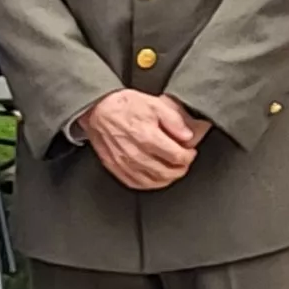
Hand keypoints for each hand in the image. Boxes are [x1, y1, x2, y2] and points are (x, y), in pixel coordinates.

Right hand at [81, 89, 200, 190]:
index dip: (188, 156)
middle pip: (166, 172)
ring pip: (153, 181)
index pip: (176, 156)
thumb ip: (174, 120)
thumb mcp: (154, 104)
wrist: (98, 109)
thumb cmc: (123, 106)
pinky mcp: (115, 168)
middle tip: (184, 163)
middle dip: (180, 169)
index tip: (190, 152)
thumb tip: (187, 136)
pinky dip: (150, 184)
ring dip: (167, 179)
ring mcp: (124, 163)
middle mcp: (135, 153)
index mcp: (147, 137)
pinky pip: (136, 184)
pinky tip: (154, 178)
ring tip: (172, 170)